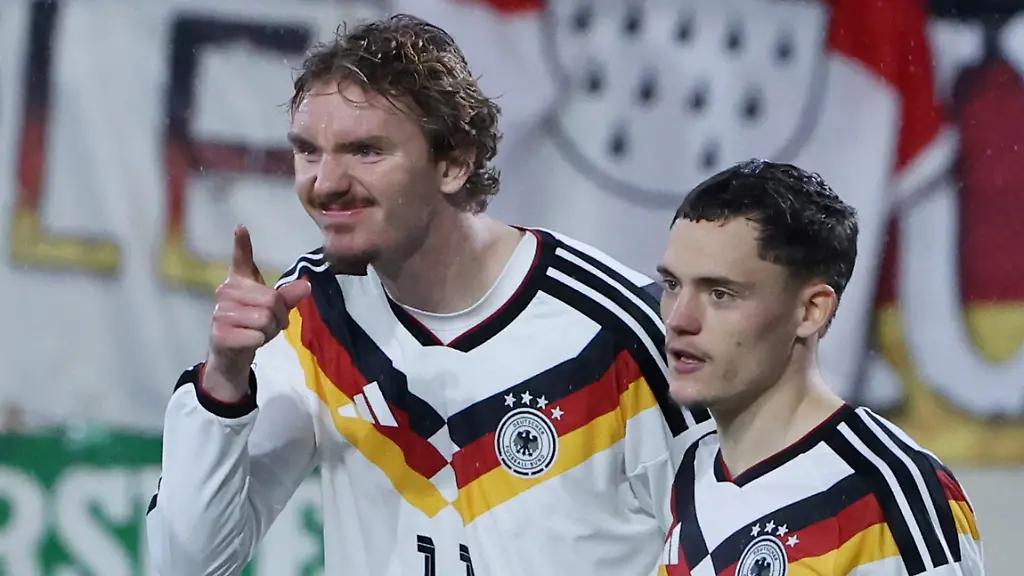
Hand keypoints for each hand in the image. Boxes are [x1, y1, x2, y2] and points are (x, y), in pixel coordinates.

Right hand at [204, 225, 310, 400]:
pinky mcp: (219, 333)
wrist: (231, 354)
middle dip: (279, 316)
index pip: (240, 259)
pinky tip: (248, 341)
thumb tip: (306, 285)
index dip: (241, 243)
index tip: (241, 227)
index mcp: (238, 281)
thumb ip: (287, 296)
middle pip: (271, 300)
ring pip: (265, 319)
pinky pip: (256, 336)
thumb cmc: (251, 324)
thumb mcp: (273, 309)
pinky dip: (260, 342)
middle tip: (270, 324)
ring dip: (269, 331)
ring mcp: (219, 312)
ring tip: (257, 332)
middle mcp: (225, 292)